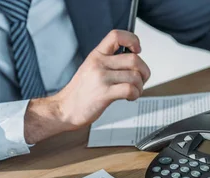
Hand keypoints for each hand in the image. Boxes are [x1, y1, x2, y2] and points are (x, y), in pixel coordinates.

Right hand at [24, 30, 150, 143]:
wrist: (64, 110)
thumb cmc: (79, 93)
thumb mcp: (90, 69)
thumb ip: (108, 63)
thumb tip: (132, 62)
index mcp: (96, 55)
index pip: (116, 35)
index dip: (132, 40)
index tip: (137, 49)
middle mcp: (98, 64)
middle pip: (134, 59)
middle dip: (144, 71)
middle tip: (141, 79)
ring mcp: (101, 78)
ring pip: (135, 76)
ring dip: (140, 86)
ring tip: (134, 91)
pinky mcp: (104, 94)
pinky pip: (130, 89)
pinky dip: (135, 95)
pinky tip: (129, 97)